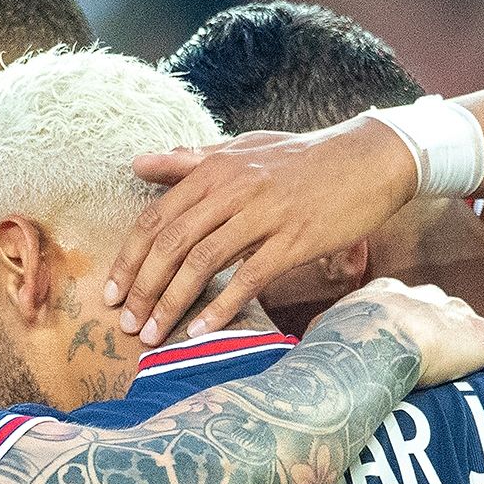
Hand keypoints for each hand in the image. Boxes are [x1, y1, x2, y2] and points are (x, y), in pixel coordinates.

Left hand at [104, 118, 417, 344]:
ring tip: (153, 334)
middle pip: (171, 244)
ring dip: (172, 302)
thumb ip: (188, 161)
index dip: (129, 259)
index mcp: (214, 170)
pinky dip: (221, 306)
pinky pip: (250, 277)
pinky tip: (201, 330)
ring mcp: (265, 214)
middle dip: (143, 288)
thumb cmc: (301, 158)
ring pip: (203, 262)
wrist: (371, 157)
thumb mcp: (242, 149)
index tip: (112, 293)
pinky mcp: (296, 238)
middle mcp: (233, 189)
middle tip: (126, 324)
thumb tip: (137, 164)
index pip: (155, 219)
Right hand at [329, 278, 483, 388]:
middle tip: (438, 345)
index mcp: (385, 293)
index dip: (404, 316)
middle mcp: (424, 297)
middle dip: (440, 321)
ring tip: (475, 357)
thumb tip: (305, 353)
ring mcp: (456, 315)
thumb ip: (321, 339)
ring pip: (471, 321)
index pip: (402, 298)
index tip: (402, 332)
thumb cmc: (339, 345)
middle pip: (440, 304)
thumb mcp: (320, 335)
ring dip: (473, 336)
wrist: (374, 342)